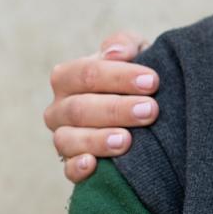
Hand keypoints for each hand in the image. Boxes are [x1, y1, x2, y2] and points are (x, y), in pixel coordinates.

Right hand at [45, 32, 158, 182]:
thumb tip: (115, 53)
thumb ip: (124, 44)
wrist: (145, 104)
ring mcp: (63, 137)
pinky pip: (67, 169)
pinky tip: (93, 165)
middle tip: (150, 110)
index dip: (119, 77)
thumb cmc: (137, 75)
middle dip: (117, 109)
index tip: (153, 81)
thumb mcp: (136, 52)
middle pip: (79, 108)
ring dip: (98, 140)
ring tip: (127, 140)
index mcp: (69, 77)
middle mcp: (60, 108)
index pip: (86, 74)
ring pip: (68, 139)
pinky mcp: (72, 164)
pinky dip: (77, 168)